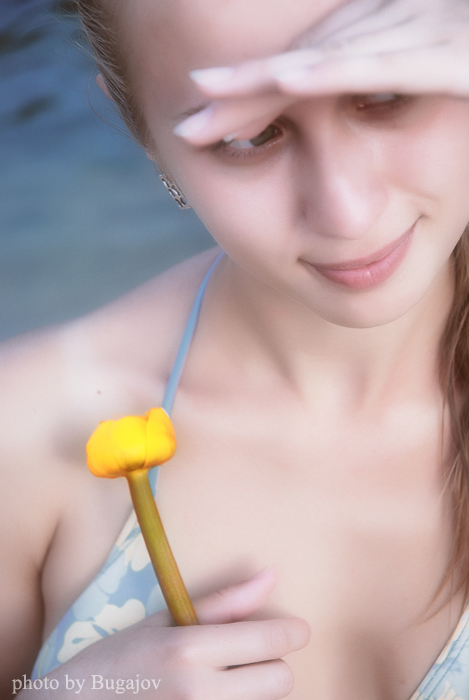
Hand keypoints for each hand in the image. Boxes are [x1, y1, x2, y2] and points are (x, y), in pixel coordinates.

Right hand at [23, 568, 309, 698]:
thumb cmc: (119, 660)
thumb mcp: (165, 621)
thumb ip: (224, 603)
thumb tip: (272, 575)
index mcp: (188, 648)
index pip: (270, 640)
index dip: (292, 631)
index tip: (295, 629)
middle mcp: (199, 691)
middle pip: (281, 679)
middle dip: (272, 664)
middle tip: (247, 658)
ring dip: (257, 690)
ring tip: (224, 681)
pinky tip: (216, 696)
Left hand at [175, 0, 468, 144]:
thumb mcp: (448, 80)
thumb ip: (408, 96)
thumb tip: (367, 128)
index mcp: (398, 38)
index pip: (314, 66)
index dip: (259, 93)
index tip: (212, 121)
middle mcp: (403, 24)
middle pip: (308, 55)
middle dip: (243, 86)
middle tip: (186, 115)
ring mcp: (428, 30)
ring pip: (332, 54)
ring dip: (265, 77)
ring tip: (206, 97)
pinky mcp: (453, 51)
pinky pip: (383, 61)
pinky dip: (331, 71)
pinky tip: (285, 82)